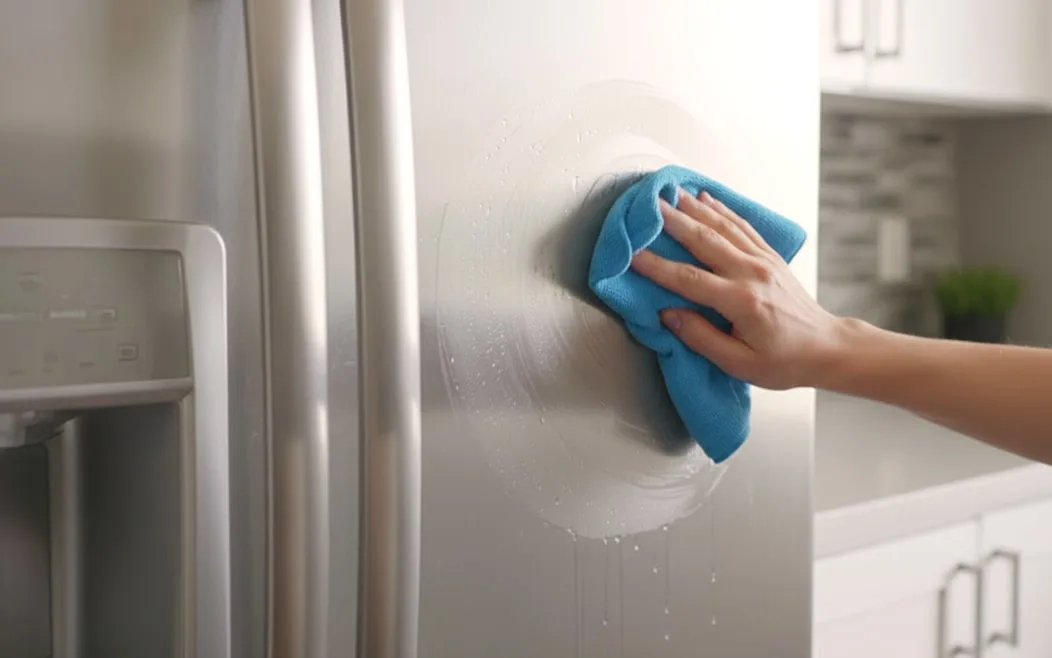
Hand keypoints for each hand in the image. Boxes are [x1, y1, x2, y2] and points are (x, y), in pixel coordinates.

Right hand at [630, 190, 847, 389]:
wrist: (825, 348)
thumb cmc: (783, 362)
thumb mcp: (739, 363)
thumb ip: (701, 338)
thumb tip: (668, 315)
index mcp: (742, 301)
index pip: (689, 280)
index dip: (657, 267)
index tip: (633, 255)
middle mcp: (752, 273)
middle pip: (705, 241)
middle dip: (674, 222)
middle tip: (649, 206)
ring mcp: (764, 261)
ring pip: (724, 227)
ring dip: (695, 208)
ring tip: (671, 194)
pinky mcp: (771, 256)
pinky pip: (743, 226)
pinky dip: (723, 210)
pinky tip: (707, 199)